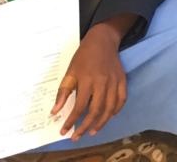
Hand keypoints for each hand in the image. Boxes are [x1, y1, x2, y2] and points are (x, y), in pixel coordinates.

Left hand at [52, 24, 126, 140]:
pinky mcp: (122, 80)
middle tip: (77, 136)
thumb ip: (63, 93)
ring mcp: (114, 82)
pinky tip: (109, 116)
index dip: (71, 121)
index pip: (79, 107)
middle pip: (96, 111)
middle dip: (85, 126)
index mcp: (88, 81)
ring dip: (101, 122)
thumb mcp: (70, 72)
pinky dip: (116, 110)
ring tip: (92, 131)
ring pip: (110, 108)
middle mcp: (103, 83)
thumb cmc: (83, 56)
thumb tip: (55, 112)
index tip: (64, 131)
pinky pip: (122, 99)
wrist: (102, 40)